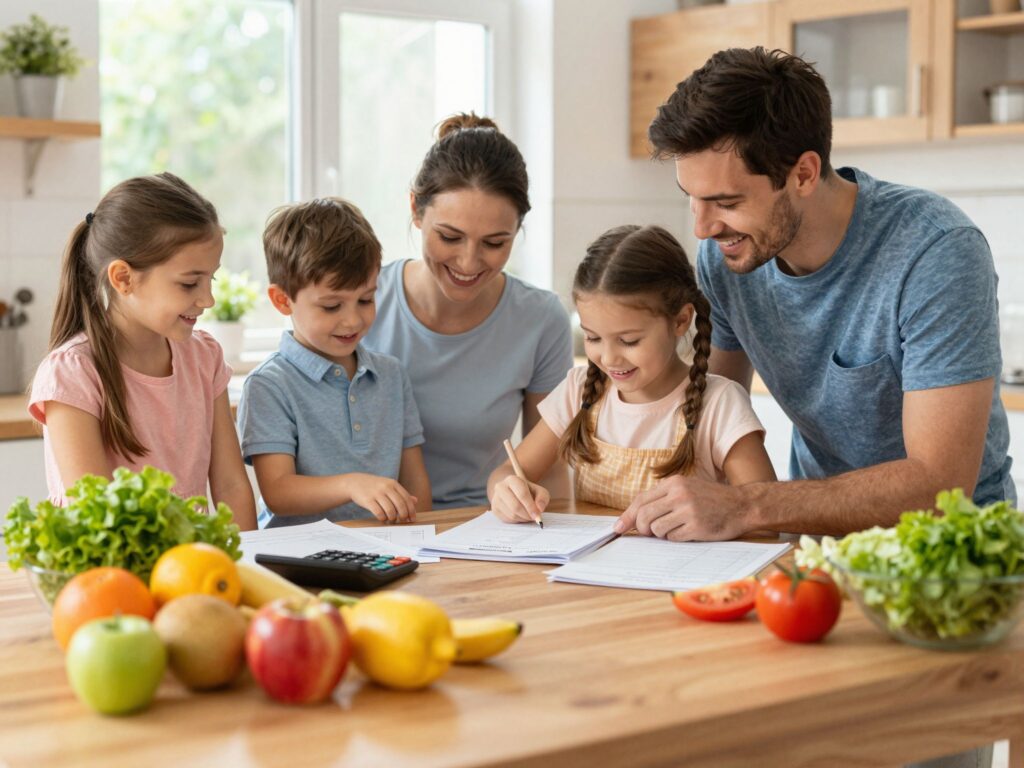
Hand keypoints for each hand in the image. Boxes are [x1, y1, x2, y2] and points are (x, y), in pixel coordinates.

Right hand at [345, 474, 416, 522]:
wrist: (354, 483)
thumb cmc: (374, 486)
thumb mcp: (388, 486)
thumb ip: (401, 493)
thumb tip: (415, 501)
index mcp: (393, 484)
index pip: (406, 498)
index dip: (411, 510)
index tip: (412, 519)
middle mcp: (386, 487)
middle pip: (400, 505)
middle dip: (403, 516)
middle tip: (402, 521)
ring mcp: (377, 493)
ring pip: (390, 510)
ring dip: (393, 518)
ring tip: (391, 520)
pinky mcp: (368, 500)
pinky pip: (379, 513)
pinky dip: (383, 518)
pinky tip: (382, 518)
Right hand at [491, 475, 548, 523]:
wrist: (513, 492)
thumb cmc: (529, 491)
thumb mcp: (539, 491)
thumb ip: (542, 498)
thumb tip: (539, 509)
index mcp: (512, 479)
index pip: (522, 494)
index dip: (531, 506)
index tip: (538, 515)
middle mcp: (501, 487)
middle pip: (515, 506)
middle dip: (527, 515)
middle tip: (534, 518)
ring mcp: (496, 498)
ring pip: (512, 515)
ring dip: (523, 518)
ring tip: (528, 515)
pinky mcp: (494, 509)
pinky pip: (507, 520)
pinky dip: (517, 521)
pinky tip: (520, 515)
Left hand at [614, 475, 752, 540]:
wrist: (742, 505)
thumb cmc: (711, 499)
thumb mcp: (686, 488)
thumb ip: (663, 498)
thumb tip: (635, 516)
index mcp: (674, 483)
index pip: (641, 500)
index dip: (627, 516)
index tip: (618, 528)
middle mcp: (679, 494)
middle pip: (644, 516)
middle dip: (642, 528)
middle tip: (648, 533)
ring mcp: (688, 511)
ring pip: (656, 529)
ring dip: (660, 534)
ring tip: (674, 529)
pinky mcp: (696, 527)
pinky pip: (672, 538)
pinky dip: (675, 538)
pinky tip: (687, 532)